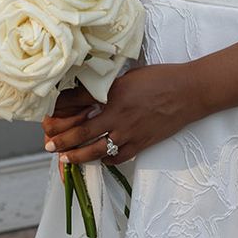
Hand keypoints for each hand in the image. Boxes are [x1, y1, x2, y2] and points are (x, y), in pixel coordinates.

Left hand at [42, 63, 201, 167]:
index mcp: (113, 94)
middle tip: (48, 144)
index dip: (60, 111)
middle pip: (82, 132)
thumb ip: (109, 87)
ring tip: (65, 158)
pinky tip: (99, 159)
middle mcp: (118, 115)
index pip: (78, 104)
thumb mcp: (129, 76)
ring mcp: (129, 132)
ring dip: (77, 156)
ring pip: (96, 150)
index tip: (49, 116)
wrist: (189, 91)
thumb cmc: (161, 78)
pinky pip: (118, 158)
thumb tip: (89, 95)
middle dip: (61, 140)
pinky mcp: (141, 144)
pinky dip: (106, 161)